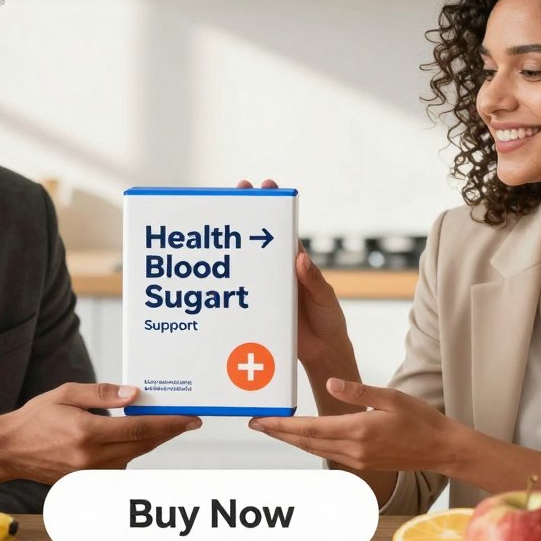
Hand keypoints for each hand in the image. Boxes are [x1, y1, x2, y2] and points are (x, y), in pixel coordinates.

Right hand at [0, 383, 199, 485]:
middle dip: (168, 433)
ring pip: (133, 457)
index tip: (190, 419)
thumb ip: (103, 394)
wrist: (8, 450)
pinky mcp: (86, 482)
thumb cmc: (35, 418)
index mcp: (87, 433)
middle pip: (143, 446)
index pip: (140, 429)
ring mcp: (89, 474)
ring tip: (157, 425)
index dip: (169, 424)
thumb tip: (134, 394)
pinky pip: (118, 467)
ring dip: (148, 442)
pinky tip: (129, 439)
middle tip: (186, 421)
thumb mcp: (67, 393)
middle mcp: (91, 458)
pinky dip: (129, 452)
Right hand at [235, 178, 354, 369]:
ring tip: (216, 223)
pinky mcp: (258, 307)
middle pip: (260, 239)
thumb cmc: (329, 321)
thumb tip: (299, 257)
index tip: (265, 186)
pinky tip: (211, 273)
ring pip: (247, 262)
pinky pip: (240, 291)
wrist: (323, 354)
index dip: (274, 207)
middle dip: (248, 214)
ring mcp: (266, 288)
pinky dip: (227, 282)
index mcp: (296, 264)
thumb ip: (313, 280)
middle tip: (237, 190)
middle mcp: (279, 272)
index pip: (284, 230)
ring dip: (233, 246)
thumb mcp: (324, 299)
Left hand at [248, 378, 456, 471]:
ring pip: (315, 449)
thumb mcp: (392, 397)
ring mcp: (357, 460)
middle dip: (278, 433)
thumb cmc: (421, 419)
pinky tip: (302, 437)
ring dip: (291, 440)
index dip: (281, 425)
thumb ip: (359, 391)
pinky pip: (328, 453)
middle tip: (255, 423)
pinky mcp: (362, 464)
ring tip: (272, 429)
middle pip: (305, 441)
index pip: (309, 428)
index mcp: (358, 430)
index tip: (260, 420)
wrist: (442, 449)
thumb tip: (332, 383)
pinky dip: (310, 444)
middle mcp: (354, 449)